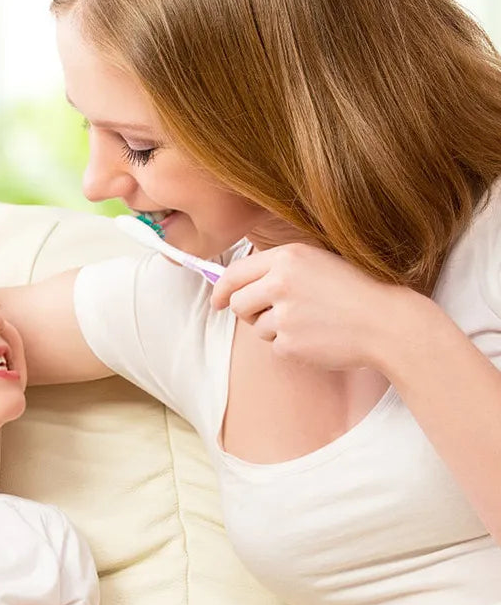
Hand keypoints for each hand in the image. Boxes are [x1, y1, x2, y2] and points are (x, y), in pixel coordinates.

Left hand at [210, 242, 411, 370]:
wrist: (387, 323)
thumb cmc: (355, 292)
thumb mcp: (317, 264)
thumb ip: (278, 270)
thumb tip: (234, 285)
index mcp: (287, 257)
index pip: (235, 273)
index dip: (220, 290)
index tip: (216, 300)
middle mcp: (280, 283)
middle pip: (237, 303)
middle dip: (248, 312)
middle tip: (275, 315)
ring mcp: (284, 314)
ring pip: (256, 327)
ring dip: (275, 330)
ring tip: (311, 322)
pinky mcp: (290, 343)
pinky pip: (275, 347)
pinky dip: (292, 346)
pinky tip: (317, 338)